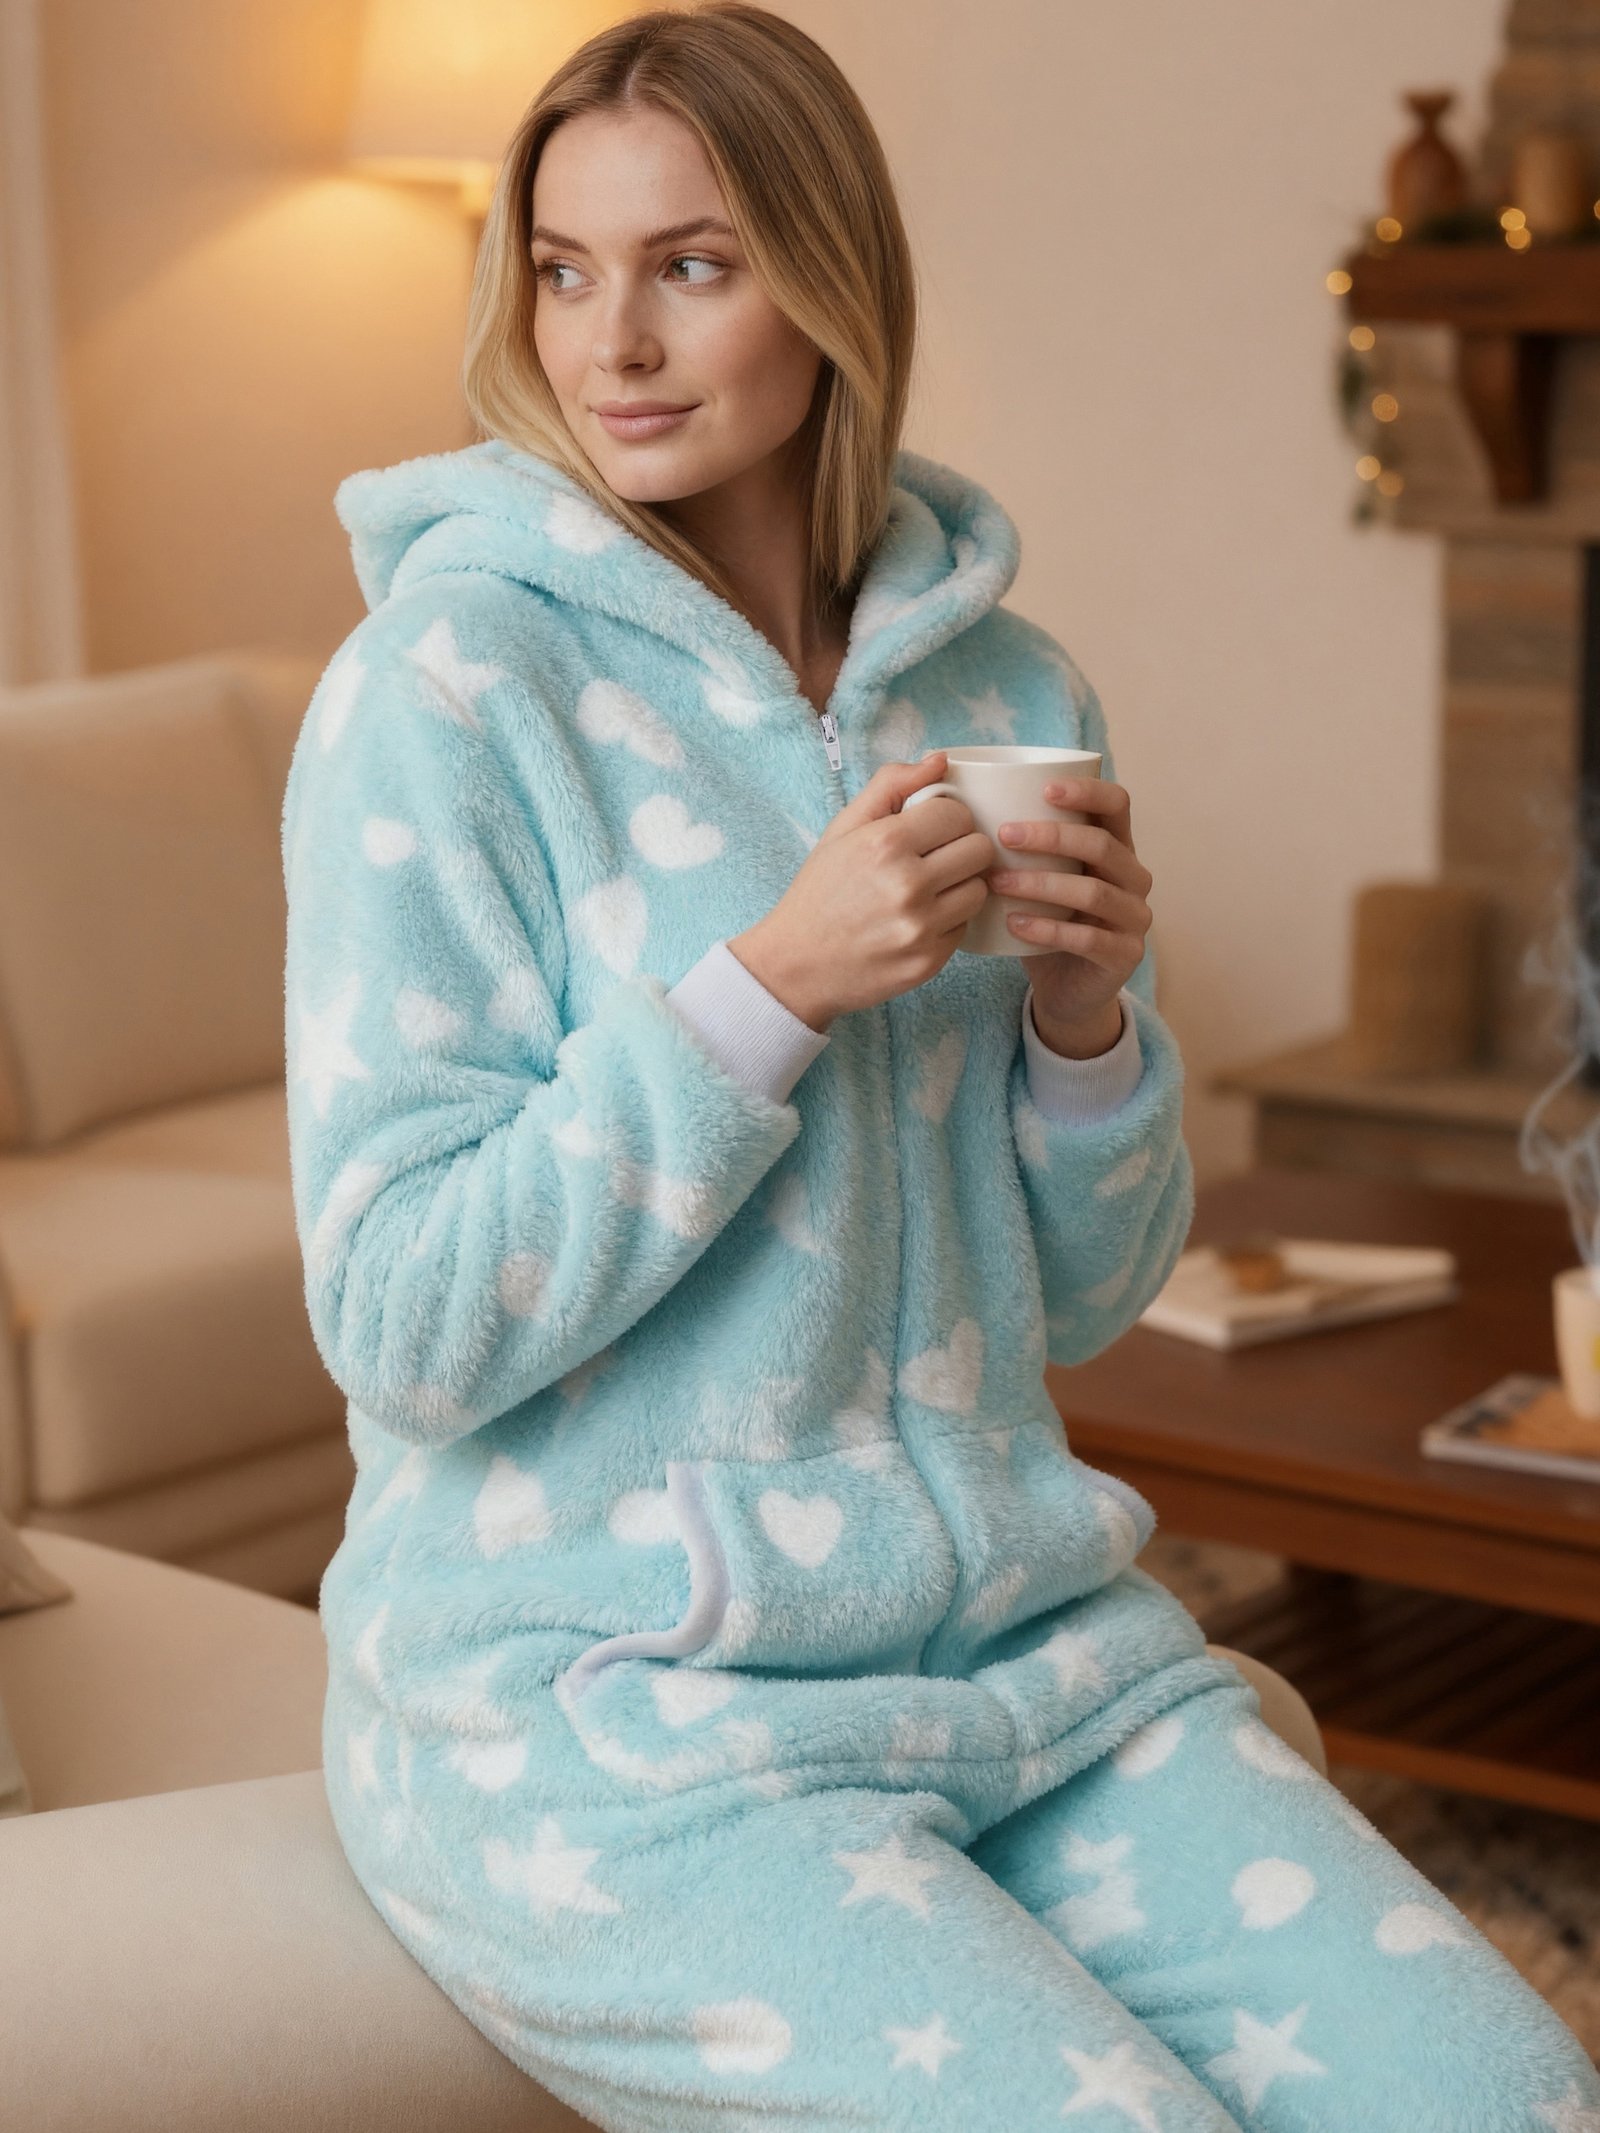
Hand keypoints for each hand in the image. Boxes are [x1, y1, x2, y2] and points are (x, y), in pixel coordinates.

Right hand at [731, 752, 994, 1028]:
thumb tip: (940, 760)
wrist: (796, 964)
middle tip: (936, 857)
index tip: (931, 829)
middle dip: (961, 847)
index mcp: (886, 844)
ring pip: (979, 890)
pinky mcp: (929, 962)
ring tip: (930, 889)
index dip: (947, 817)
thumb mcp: (843, 828)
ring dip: (961, 885)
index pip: (958, 813)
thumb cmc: (821, 891)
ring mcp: (921, 928)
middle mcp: (908, 885)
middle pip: (980, 849)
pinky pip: (964, 927)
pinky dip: (948, 920)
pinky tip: (919, 919)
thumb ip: (891, 786)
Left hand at [984, 775, 1151, 1051]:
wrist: (1067, 989)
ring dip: (1041, 883)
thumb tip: (963, 805)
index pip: (1117, 804)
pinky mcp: (1125, 955)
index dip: (1087, 791)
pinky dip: (1047, 929)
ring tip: (997, 882)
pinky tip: (1014, 924)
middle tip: (1003, 835)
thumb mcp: (1039, 876)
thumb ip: (1022, 845)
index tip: (1044, 789)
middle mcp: (1135, 877)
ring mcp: (1135, 917)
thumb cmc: (1047, 920)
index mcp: (1118, 847)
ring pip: (1093, 891)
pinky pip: (1088, 937)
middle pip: (1101, 845)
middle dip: (1051, 836)